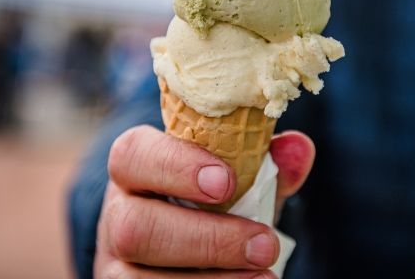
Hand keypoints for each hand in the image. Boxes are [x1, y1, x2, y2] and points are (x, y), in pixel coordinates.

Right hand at [94, 125, 314, 277]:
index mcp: (136, 165)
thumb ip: (264, 163)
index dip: (175, 165)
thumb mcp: (234, 178)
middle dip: (206, 239)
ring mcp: (114, 260)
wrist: (184, 241)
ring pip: (137, 277)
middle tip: (264, 245)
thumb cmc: (208, 200)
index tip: (226, 181)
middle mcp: (117, 211)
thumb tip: (300, 148)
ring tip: (265, 278)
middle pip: (134, 227)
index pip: (134, 153)